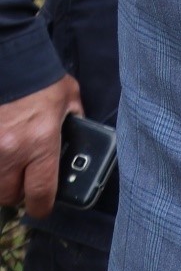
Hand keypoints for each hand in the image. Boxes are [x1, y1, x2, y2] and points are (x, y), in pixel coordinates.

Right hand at [0, 76, 80, 218]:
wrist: (13, 63)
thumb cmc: (43, 81)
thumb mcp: (70, 101)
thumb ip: (77, 123)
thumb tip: (83, 139)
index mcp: (41, 142)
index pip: (41, 191)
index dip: (43, 206)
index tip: (43, 208)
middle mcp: (12, 150)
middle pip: (10, 195)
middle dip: (19, 194)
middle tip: (27, 183)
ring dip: (2, 183)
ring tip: (13, 171)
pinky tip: (4, 158)